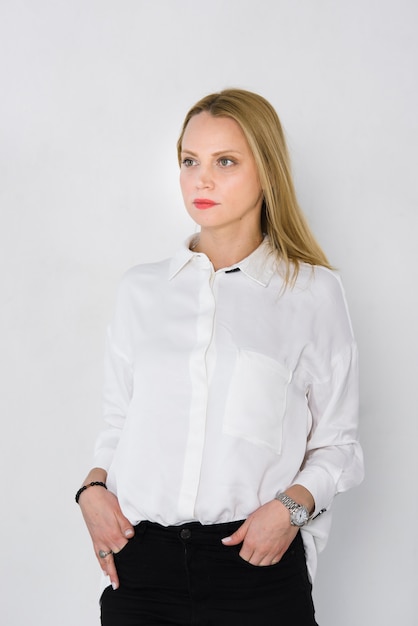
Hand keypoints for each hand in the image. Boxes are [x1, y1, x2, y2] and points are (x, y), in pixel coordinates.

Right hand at [78, 474, 133, 589]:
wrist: (89, 496)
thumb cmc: (105, 501)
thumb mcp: (119, 510)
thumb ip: (125, 525)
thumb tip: (130, 537)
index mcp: (114, 534)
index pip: (125, 550)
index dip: (131, 557)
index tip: (137, 566)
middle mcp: (105, 540)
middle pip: (114, 559)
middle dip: (118, 571)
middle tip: (122, 584)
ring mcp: (99, 540)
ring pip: (104, 560)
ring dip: (109, 571)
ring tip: (113, 582)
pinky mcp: (94, 538)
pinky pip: (97, 554)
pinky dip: (101, 562)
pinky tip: (103, 568)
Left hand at [221, 499, 298, 565]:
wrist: (287, 511)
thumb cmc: (268, 513)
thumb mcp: (249, 521)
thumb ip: (238, 534)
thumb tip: (225, 542)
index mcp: (251, 542)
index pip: (242, 558)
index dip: (241, 554)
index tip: (242, 550)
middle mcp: (261, 550)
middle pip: (252, 564)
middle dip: (248, 559)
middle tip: (249, 551)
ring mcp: (272, 552)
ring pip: (262, 565)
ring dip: (258, 561)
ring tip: (257, 553)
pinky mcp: (281, 552)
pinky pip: (273, 563)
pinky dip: (268, 561)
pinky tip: (267, 554)